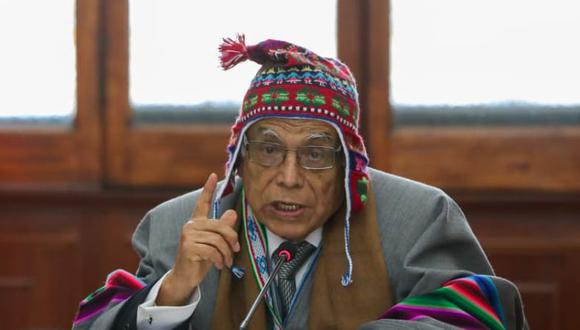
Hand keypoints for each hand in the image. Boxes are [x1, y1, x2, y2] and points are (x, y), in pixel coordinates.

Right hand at [157, 173, 239, 305]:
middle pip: (220, 227)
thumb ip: (222, 228)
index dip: (208, 189)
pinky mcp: (189, 248)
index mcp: (197, 222)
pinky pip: (213, 251)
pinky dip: (220, 260)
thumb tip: (233, 213)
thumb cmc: (200, 259)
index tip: (213, 175)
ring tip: (226, 262)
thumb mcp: (214, 243)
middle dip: (231, 240)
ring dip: (226, 254)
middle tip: (235, 250)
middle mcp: (191, 225)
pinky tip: (219, 265)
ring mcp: (188, 236)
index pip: (202, 203)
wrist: (185, 277)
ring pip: (218, 241)